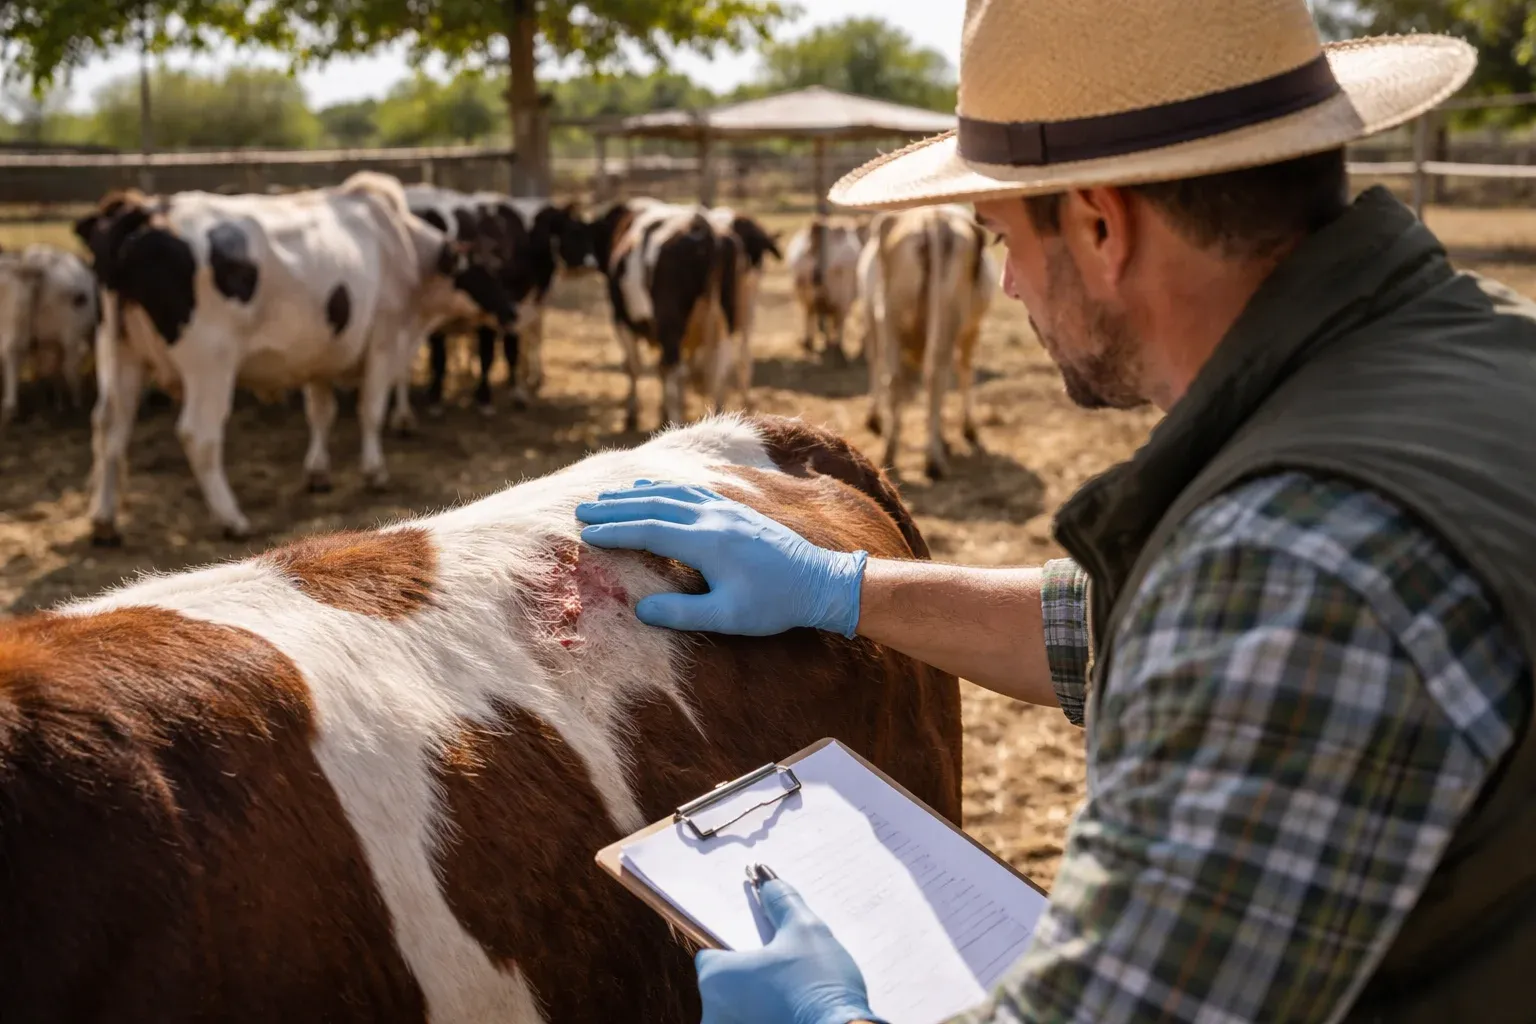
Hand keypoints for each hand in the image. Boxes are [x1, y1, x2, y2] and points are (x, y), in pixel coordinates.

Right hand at [575, 482, 867, 635]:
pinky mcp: (735, 510)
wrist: (819, 580)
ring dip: (634, 495)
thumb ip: (682, 613)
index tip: (586, 534)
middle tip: (581, 511)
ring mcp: (725, 509)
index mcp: (707, 542)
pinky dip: (663, 489)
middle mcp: (713, 518)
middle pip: (653, 506)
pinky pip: (689, 491)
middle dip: (615, 508)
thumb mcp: (728, 617)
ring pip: (670, 494)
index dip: (616, 532)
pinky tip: (649, 489)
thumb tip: (640, 610)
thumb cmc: (774, 605)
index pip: (649, 531)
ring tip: (605, 499)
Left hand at [696, 877, 884, 1023]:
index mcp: (715, 979)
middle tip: (782, 972)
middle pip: (724, 986)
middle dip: (749, 978)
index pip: (711, 957)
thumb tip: (767, 879)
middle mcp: (713, 1014)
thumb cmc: (819, 988)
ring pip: (739, 1009)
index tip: (762, 950)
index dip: (736, 951)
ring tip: (790, 995)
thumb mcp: (805, 930)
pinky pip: (752, 1022)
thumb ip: (781, 902)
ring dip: (758, 1000)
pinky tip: (792, 1013)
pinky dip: (767, 1017)